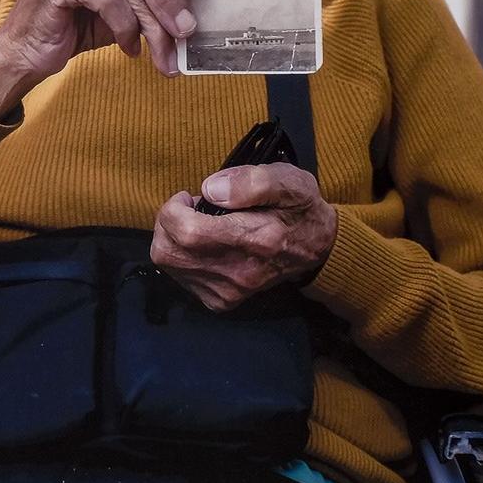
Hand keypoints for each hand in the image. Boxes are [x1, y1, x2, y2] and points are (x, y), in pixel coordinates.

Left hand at [149, 163, 337, 311]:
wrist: (316, 248)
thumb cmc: (299, 209)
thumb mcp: (287, 182)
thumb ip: (250, 182)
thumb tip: (210, 190)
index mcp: (254, 239)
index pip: (187, 232)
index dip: (174, 209)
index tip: (188, 196)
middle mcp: (238, 272)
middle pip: (167, 252)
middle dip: (167, 222)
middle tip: (189, 208)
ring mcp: (228, 291)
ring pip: (169, 264)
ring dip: (172, 238)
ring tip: (197, 224)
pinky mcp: (221, 301)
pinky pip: (180, 277)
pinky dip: (181, 256)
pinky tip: (202, 245)